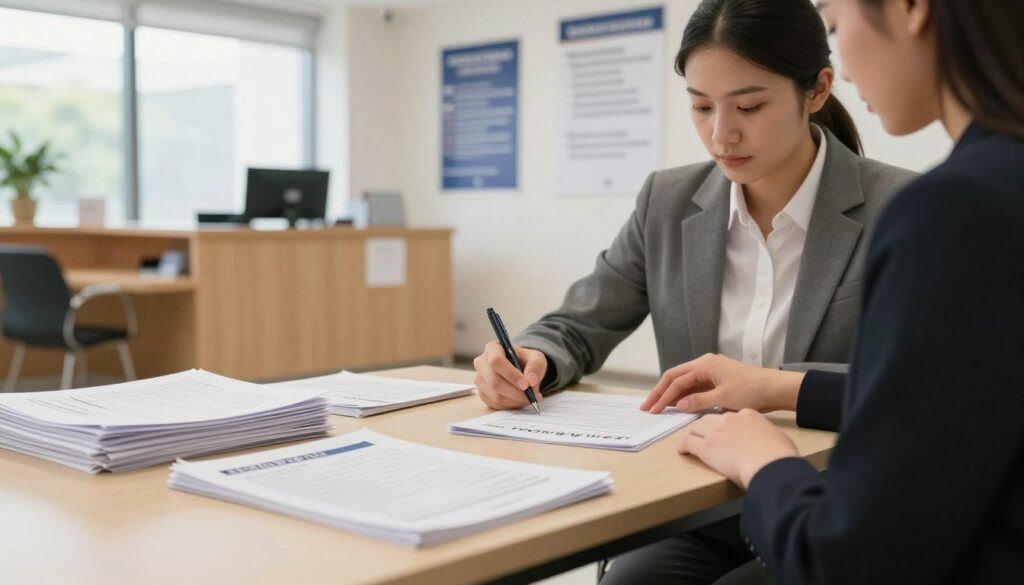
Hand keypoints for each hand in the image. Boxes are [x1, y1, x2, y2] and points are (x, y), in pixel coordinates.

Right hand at [473, 342, 546, 409]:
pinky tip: (520, 400)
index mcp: (492, 348)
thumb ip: (536, 366)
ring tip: (529, 397)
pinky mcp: (482, 394)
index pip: (496, 361)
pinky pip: (496, 404)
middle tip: (531, 395)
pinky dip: (511, 405)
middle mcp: (481, 363)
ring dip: (515, 400)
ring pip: (495, 395)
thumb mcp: (536, 358)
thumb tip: (531, 381)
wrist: (520, 370)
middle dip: (515, 392)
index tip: (526, 384)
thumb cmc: (525, 361)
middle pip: (494, 381)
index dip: (511, 374)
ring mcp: (480, 380)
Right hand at [640, 353, 803, 413]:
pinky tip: (677, 406)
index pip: (676, 379)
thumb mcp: (723, 398)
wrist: (776, 389)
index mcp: (705, 364)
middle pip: (676, 378)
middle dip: (660, 393)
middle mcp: (706, 364)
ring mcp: (712, 372)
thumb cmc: (752, 390)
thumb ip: (698, 401)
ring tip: (657, 408)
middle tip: (646, 407)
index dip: (662, 395)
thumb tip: (678, 405)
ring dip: (671, 395)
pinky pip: (695, 388)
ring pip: (685, 383)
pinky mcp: (718, 381)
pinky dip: (685, 397)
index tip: (652, 409)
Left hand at [678, 409, 797, 487]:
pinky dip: (684, 446)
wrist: (771, 464)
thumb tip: (766, 440)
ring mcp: (716, 432)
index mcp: (748, 415)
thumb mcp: (777, 436)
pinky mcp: (707, 447)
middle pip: (710, 419)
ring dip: (693, 434)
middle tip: (704, 436)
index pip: (730, 417)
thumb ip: (766, 434)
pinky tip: (683, 451)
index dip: (725, 425)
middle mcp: (729, 419)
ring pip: (696, 427)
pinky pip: (689, 442)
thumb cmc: (780, 454)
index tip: (724, 432)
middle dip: (705, 427)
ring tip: (690, 442)